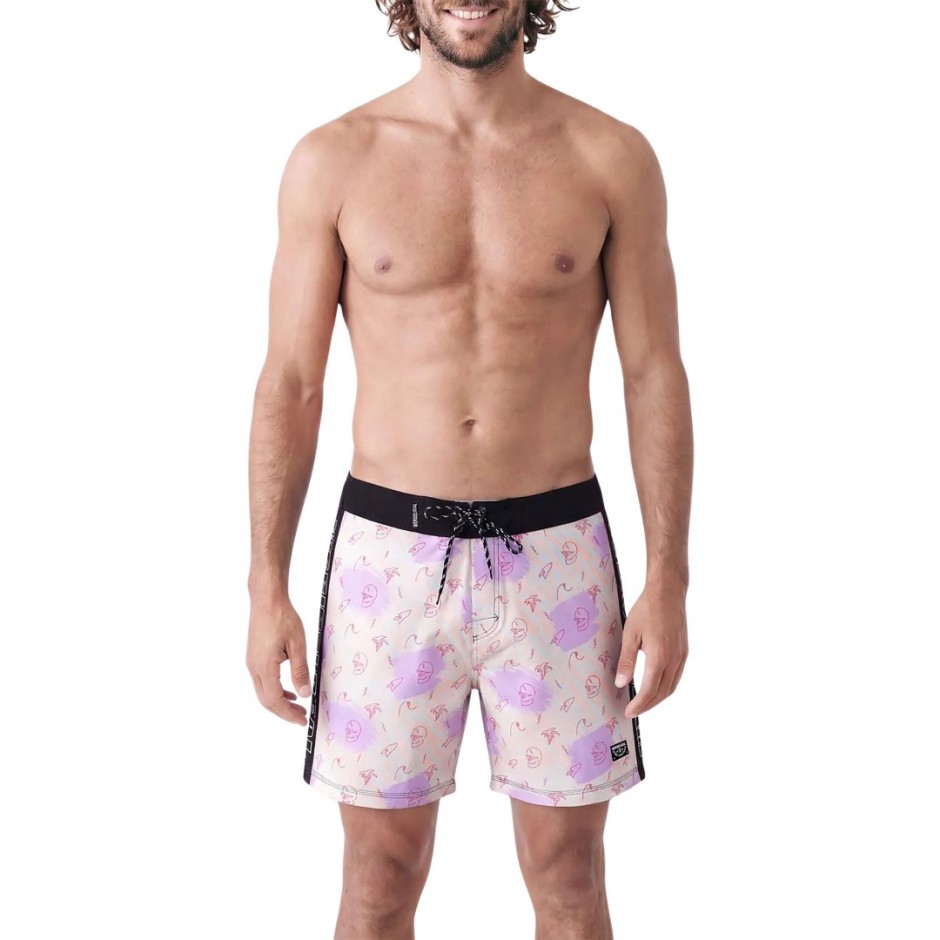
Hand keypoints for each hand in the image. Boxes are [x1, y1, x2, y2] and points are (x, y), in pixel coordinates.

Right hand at [246, 597, 310, 725]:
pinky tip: (288, 691)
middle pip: (266, 701)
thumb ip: (300, 671)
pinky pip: (262, 682)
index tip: (302, 720)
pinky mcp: (254, 658)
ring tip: (297, 707)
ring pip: (263, 693)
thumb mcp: (297, 644)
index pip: (275, 700)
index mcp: (264, 667)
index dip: (288, 714)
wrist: (266, 600)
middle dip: (284, 713)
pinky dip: (274, 691)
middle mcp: (254, 668)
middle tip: (302, 717)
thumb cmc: (282, 618)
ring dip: (279, 703)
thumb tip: (305, 693)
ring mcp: (252, 663)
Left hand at [615, 582, 687, 717]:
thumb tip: (620, 683)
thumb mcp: (630, 634)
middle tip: (634, 711)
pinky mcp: (684, 652)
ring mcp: (681, 656)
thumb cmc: (646, 610)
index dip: (639, 705)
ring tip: (643, 703)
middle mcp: (674, 660)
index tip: (628, 712)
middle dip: (648, 705)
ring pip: (671, 687)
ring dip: (658, 698)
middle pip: (662, 693)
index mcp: (659, 657)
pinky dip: (666, 687)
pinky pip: (676, 677)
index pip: (649, 690)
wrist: (668, 593)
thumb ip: (626, 661)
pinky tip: (656, 686)